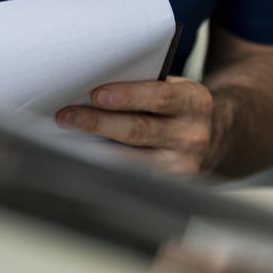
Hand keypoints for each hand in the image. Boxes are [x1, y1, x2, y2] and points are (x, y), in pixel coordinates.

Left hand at [55, 76, 219, 175]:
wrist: (207, 137)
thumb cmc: (176, 108)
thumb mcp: (173, 89)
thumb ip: (145, 87)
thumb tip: (92, 89)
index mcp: (194, 101)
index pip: (161, 96)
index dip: (127, 96)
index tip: (95, 94)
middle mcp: (192, 135)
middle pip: (140, 130)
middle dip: (99, 122)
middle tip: (68, 116)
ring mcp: (182, 164)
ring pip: (131, 159)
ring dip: (93, 148)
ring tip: (65, 139)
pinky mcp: (169, 185)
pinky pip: (131, 177)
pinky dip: (104, 168)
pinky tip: (82, 160)